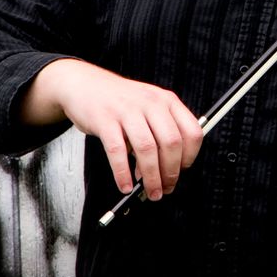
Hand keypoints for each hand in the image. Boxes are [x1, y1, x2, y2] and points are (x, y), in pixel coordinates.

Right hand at [20, 59, 203, 199]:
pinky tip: (125, 185)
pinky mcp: (104, 119)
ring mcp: (127, 110)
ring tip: (150, 192)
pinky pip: (117, 151)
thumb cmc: (119, 101)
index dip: (190, 156)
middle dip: (171, 172)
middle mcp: (150, 103)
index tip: (182, 171)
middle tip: (166, 188)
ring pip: (147, 149)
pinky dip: (123, 173)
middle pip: (171, 142)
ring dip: (151, 177)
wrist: (84, 84)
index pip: (192, 131)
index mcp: (167, 101)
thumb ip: (160, 134)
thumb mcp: (149, 107)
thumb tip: (166, 170)